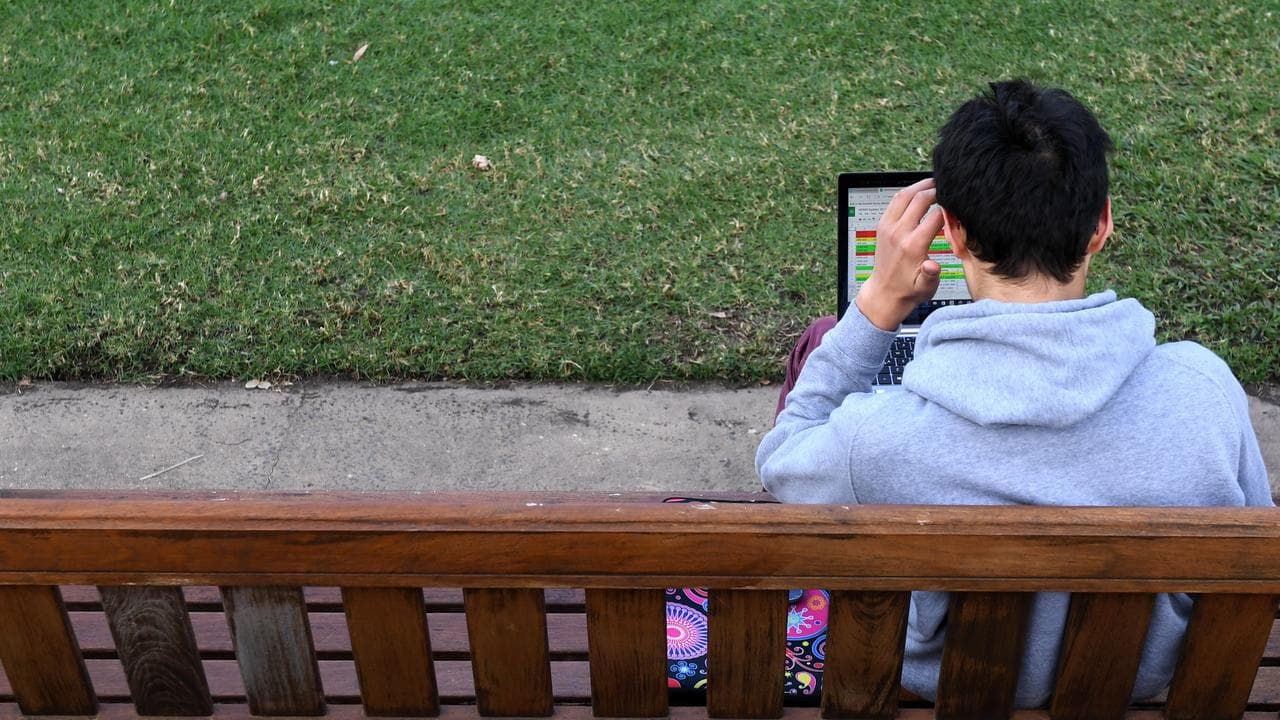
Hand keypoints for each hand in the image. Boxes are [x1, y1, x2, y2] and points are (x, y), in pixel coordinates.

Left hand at [854, 178, 944, 329]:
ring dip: (920, 186)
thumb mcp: (925, 288)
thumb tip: (932, 266)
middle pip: (919, 199)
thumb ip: (930, 275)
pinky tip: (919, 192)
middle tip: (948, 187)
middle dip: (936, 190)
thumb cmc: (908, 290)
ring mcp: (888, 227)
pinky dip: (908, 192)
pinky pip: (894, 201)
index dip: (950, 208)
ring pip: (904, 195)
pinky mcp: (882, 226)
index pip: (935, 215)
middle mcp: (898, 233)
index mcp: (912, 246)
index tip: (958, 207)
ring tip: (934, 183)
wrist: (884, 293)